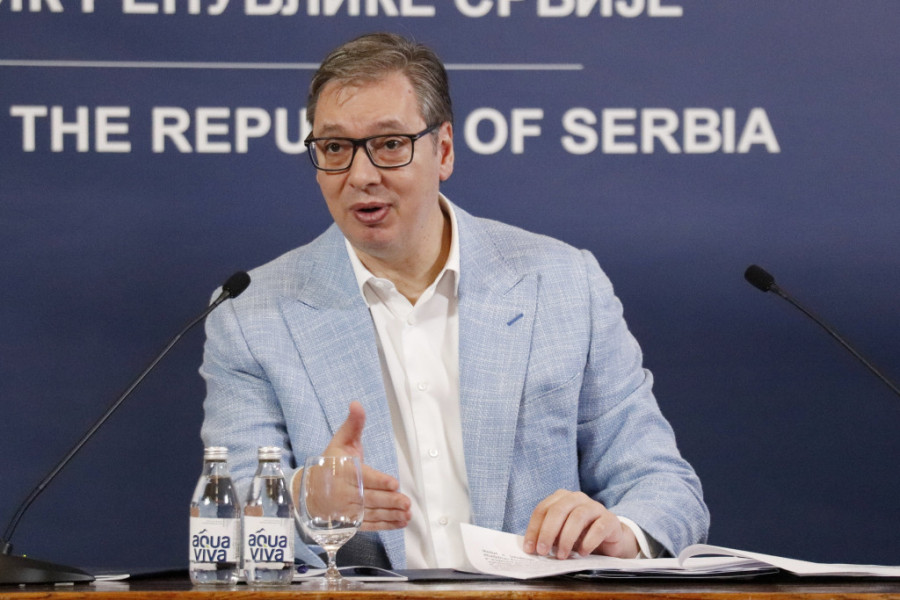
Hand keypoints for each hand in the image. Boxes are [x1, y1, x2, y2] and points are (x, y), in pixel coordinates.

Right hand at [297, 401, 411, 531]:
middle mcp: (346, 492)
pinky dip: (386, 525)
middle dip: (389, 501)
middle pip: (370, 497)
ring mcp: (349, 509)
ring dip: (391, 514)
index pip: (363, 477)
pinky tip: (400, 522)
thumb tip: (356, 404)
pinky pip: (370, 524)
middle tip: (406, 503)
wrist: (309, 491)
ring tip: (407, 514)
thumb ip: (352, 424)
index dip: (379, 481)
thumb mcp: (340, 441)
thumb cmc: (330, 463)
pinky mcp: (352, 521)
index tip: (394, 483)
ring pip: (372, 513)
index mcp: (344, 471)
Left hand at [523, 490, 638, 558]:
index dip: (534, 529)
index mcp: (561, 498)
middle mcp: (577, 498)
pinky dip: (588, 541)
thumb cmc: (580, 536)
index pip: (543, 510)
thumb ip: (548, 537)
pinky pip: (599, 527)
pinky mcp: (610, 519)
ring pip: (577, 517)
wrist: (610, 540)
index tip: (529, 548)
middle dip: (548, 532)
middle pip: (558, 510)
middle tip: (543, 551)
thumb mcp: (560, 534)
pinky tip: (582, 553)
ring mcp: (595, 507)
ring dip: (566, 538)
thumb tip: (531, 548)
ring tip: (561, 556)